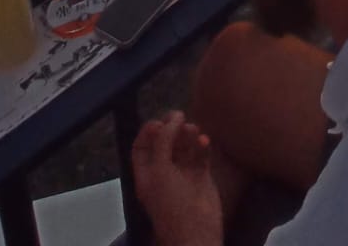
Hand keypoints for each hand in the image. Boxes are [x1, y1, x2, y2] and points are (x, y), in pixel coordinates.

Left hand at [133, 111, 223, 245]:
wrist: (196, 231)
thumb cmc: (172, 204)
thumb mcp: (160, 170)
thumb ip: (163, 142)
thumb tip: (170, 119)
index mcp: (147, 174)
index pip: (142, 147)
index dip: (149, 132)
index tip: (160, 122)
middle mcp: (164, 172)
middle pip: (164, 143)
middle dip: (171, 128)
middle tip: (180, 116)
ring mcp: (183, 174)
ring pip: (184, 146)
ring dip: (187, 135)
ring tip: (193, 129)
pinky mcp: (201, 175)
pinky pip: (200, 154)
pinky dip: (202, 145)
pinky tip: (204, 141)